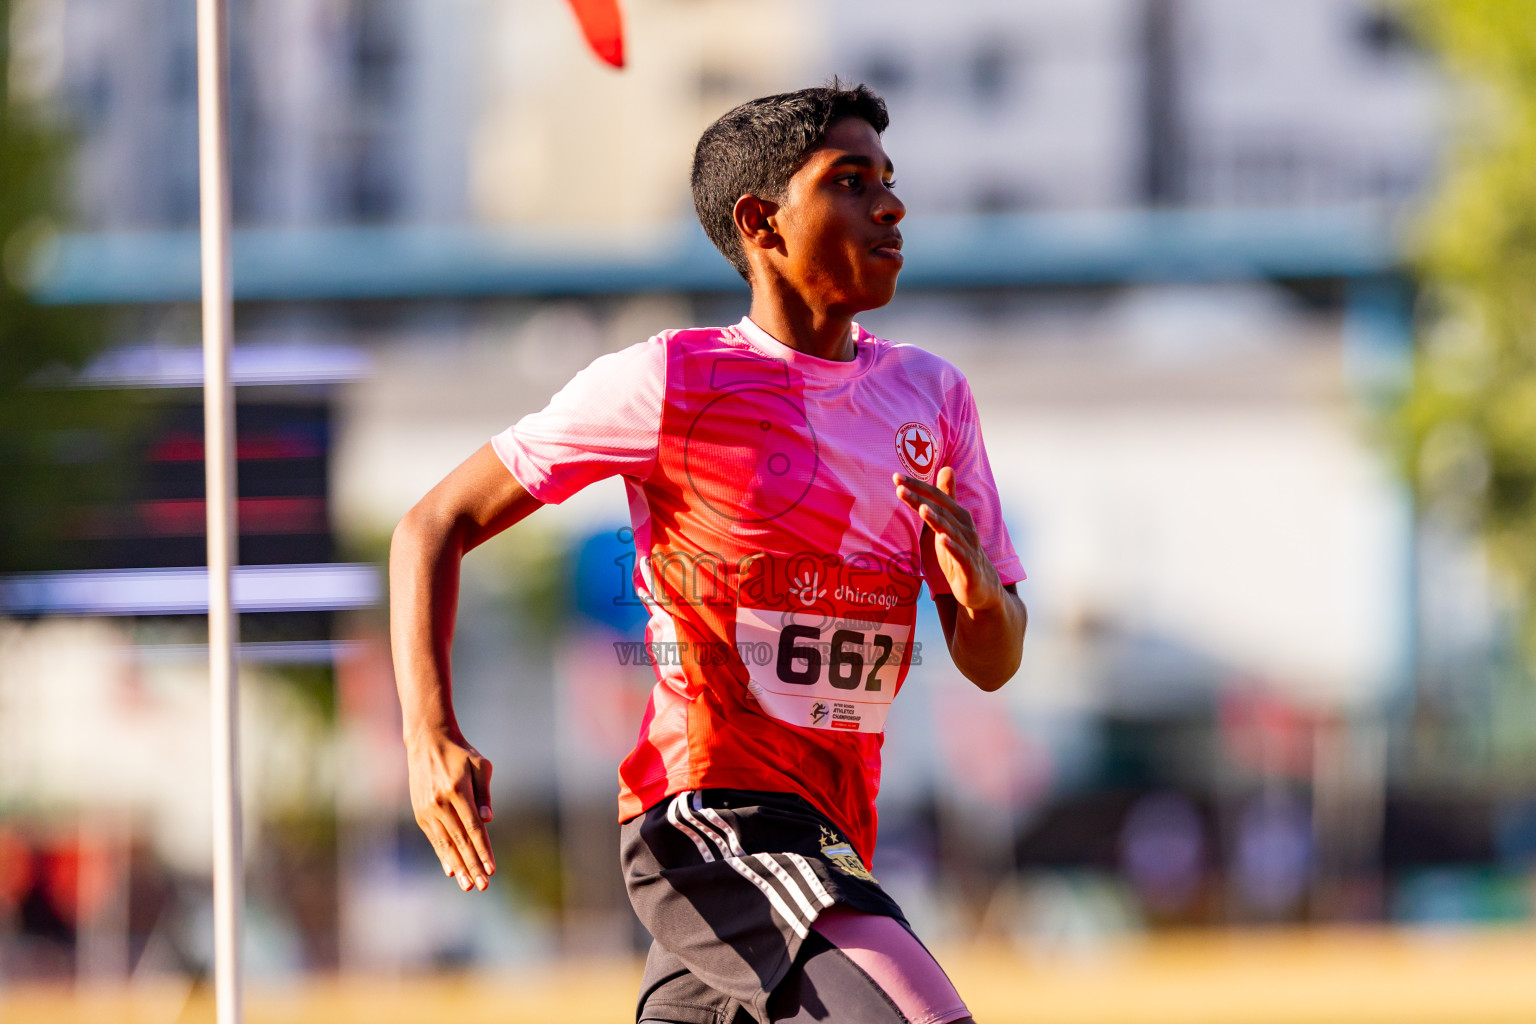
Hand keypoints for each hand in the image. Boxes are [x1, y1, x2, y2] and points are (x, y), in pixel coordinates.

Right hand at [406, 730, 495, 890]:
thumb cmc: (461, 753)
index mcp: (457, 790)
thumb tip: (487, 820)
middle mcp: (440, 802)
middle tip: (483, 886)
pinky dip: (443, 856)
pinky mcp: (420, 813)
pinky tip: (451, 871)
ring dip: (457, 867)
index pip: (473, 828)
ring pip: (445, 844)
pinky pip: (434, 839)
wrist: (428, 742)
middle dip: (472, 865)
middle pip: (460, 841)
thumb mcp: (480, 765)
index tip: (492, 868)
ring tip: (467, 885)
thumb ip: (484, 793)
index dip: (483, 850)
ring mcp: (427, 809)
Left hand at [894, 466, 1004, 614]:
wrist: (983, 587)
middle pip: (939, 510)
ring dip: (936, 519)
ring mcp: (968, 546)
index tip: (896, 477)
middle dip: (919, 498)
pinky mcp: (969, 566)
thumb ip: (947, 497)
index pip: (936, 496)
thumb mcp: (951, 523)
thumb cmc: (962, 552)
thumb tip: (947, 468)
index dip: (917, 486)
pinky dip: (952, 547)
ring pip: (950, 530)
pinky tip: (942, 540)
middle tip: (899, 487)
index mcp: (958, 515)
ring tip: (922, 508)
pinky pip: (961, 555)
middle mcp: (964, 527)